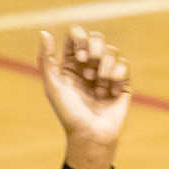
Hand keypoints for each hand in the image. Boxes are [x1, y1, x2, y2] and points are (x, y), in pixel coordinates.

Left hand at [39, 26, 130, 168]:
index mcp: (70, 65)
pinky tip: (110, 89)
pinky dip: (117, 74)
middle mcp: (88, 66)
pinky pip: (124, 64)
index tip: (78, 55)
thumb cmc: (69, 113)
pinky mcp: (122, 82)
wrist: (91, 135)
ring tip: (98, 82)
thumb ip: (47, 60)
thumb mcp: (53, 86)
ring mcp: (106, 73)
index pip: (76, 37)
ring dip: (104, 64)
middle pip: (96, 38)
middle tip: (89, 63)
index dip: (79, 39)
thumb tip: (43, 32)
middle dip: (94, 47)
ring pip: (111, 50)